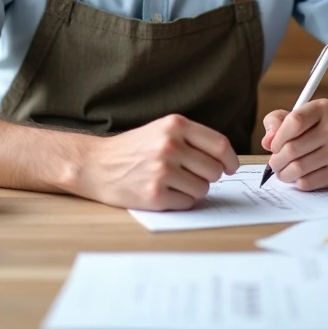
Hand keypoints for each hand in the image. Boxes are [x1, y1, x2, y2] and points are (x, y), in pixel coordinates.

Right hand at [78, 115, 239, 210]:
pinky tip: (162, 191)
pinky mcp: (155, 195)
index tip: (231, 167)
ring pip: (203, 189)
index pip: (220, 145)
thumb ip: (192, 139)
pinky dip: (179, 201)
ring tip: (171, 181)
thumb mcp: (161, 130)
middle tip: (188, 174)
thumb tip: (227, 161)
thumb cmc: (133, 149)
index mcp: (174, 125)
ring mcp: (162, 171)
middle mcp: (169, 146)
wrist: (96, 164)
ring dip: (192, 189)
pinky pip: (187, 203)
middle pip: (214, 170)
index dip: (230, 160)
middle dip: (207, 176)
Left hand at [261, 98, 327, 190]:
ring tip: (281, 171)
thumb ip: (276, 123)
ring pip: (298, 168)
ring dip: (283, 173)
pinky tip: (296, 176)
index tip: (273, 145)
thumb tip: (267, 141)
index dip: (278, 137)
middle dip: (276, 160)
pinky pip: (308, 182)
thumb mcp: (296, 115)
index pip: (294, 122)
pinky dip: (296, 181)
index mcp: (323, 108)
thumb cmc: (314, 128)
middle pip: (293, 148)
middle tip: (274, 162)